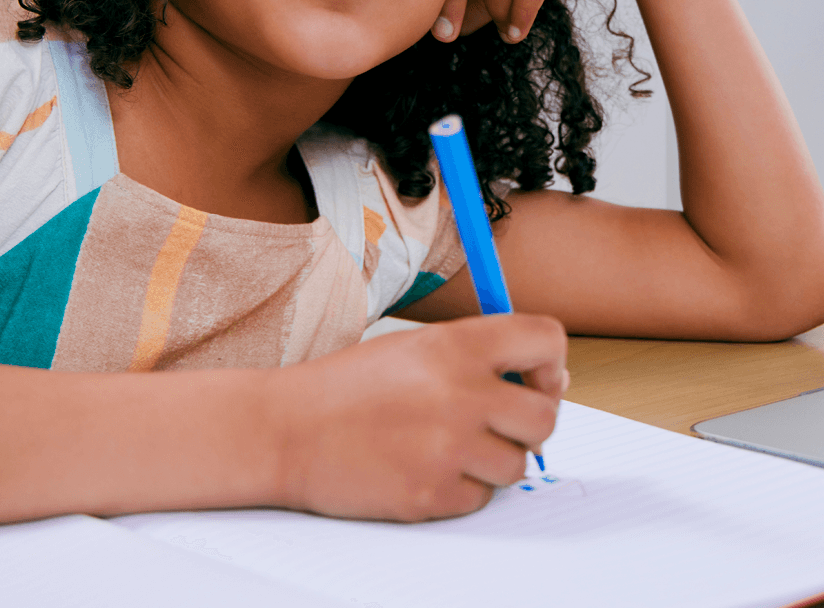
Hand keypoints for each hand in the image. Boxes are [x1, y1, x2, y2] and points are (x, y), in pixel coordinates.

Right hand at [266, 313, 566, 521]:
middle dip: (528, 422)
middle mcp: (460, 392)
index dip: (550, 362)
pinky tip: (420, 464)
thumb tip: (544, 380)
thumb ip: (474, 356)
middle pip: (546, 416)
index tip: (534, 377)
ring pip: (517, 464)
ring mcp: (449, 447)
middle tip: (496, 421)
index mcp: (454, 345)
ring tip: (443, 442)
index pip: (546, 340)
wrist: (287, 429)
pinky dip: (459, 486)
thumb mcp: (412, 347)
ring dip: (490, 458)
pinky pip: (480, 497)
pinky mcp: (435, 492)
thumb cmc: (347, 386)